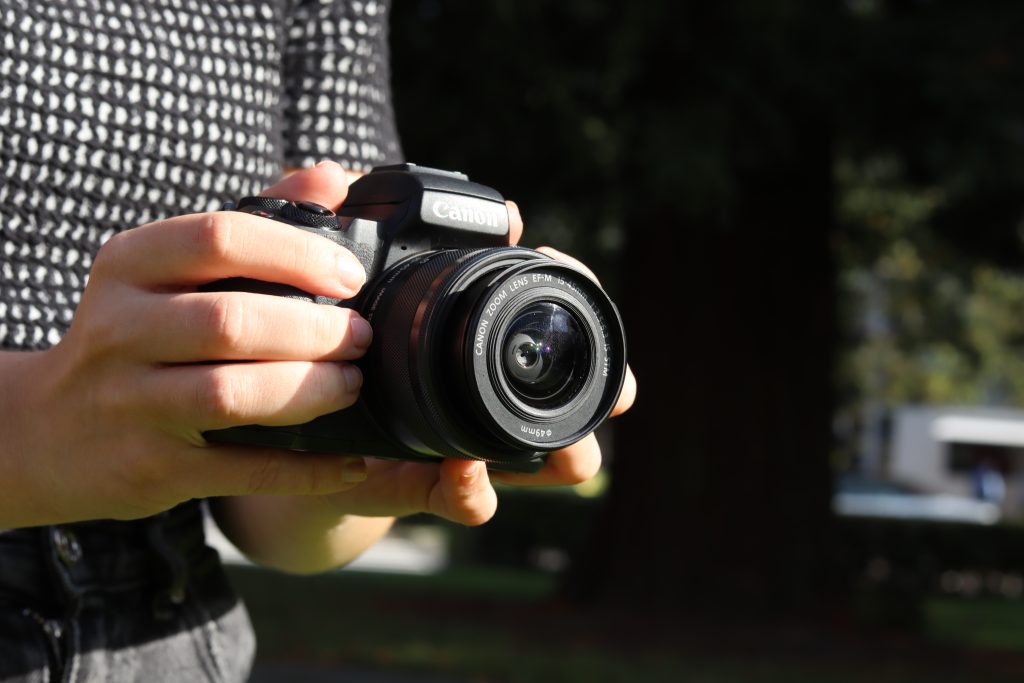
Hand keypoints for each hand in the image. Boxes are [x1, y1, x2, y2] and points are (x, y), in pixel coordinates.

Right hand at [2, 162, 372, 525]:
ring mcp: (130, 402)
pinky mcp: (151, 467)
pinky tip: (350, 461)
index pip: (220, 238)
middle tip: (360, 337)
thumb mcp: (169, 269)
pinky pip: (243, 469)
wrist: (48, 429)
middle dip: (314, 330)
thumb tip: (333, 177)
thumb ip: (255, 220)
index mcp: (130, 266)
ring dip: (310, 390)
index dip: (298, 254)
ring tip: (350, 384)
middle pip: (231, 322)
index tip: (350, 276)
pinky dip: (307, 469)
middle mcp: (120, 330)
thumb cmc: (135, 334)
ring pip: (232, 395)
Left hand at [313, 206, 637, 525]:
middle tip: (616, 387)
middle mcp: (493, 391)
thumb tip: (331, 174)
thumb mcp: (316, 284)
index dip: (571, 284)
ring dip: (567, 452)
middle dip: (614, 388)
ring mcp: (475, 445)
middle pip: (589, 394)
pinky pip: (473, 504)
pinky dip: (476, 490)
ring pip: (559, 459)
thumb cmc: (318, 343)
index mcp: (480, 336)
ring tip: (556, 442)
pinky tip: (462, 469)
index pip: (552, 307)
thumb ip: (317, 227)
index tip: (549, 259)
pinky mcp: (433, 490)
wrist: (287, 435)